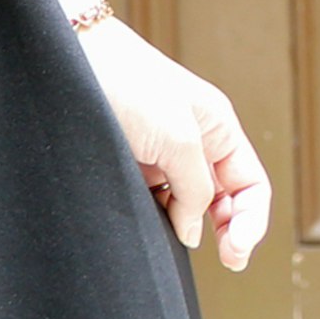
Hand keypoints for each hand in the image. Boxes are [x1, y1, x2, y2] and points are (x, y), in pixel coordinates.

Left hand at [78, 16, 269, 271]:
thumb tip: (193, 232)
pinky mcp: (129, 163)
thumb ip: (196, 189)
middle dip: (228, 232)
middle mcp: (194, 142)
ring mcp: (160, 154)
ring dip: (187, 227)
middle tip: (225, 260)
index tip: (235, 253)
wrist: (68, 58)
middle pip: (224, 200)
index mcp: (217, 128)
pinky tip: (151, 228)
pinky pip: (154, 201)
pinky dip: (157, 219)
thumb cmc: (127, 83)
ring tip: (175, 240)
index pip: (250, 185)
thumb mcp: (177, 137)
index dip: (251, 222)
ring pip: (186, 205)